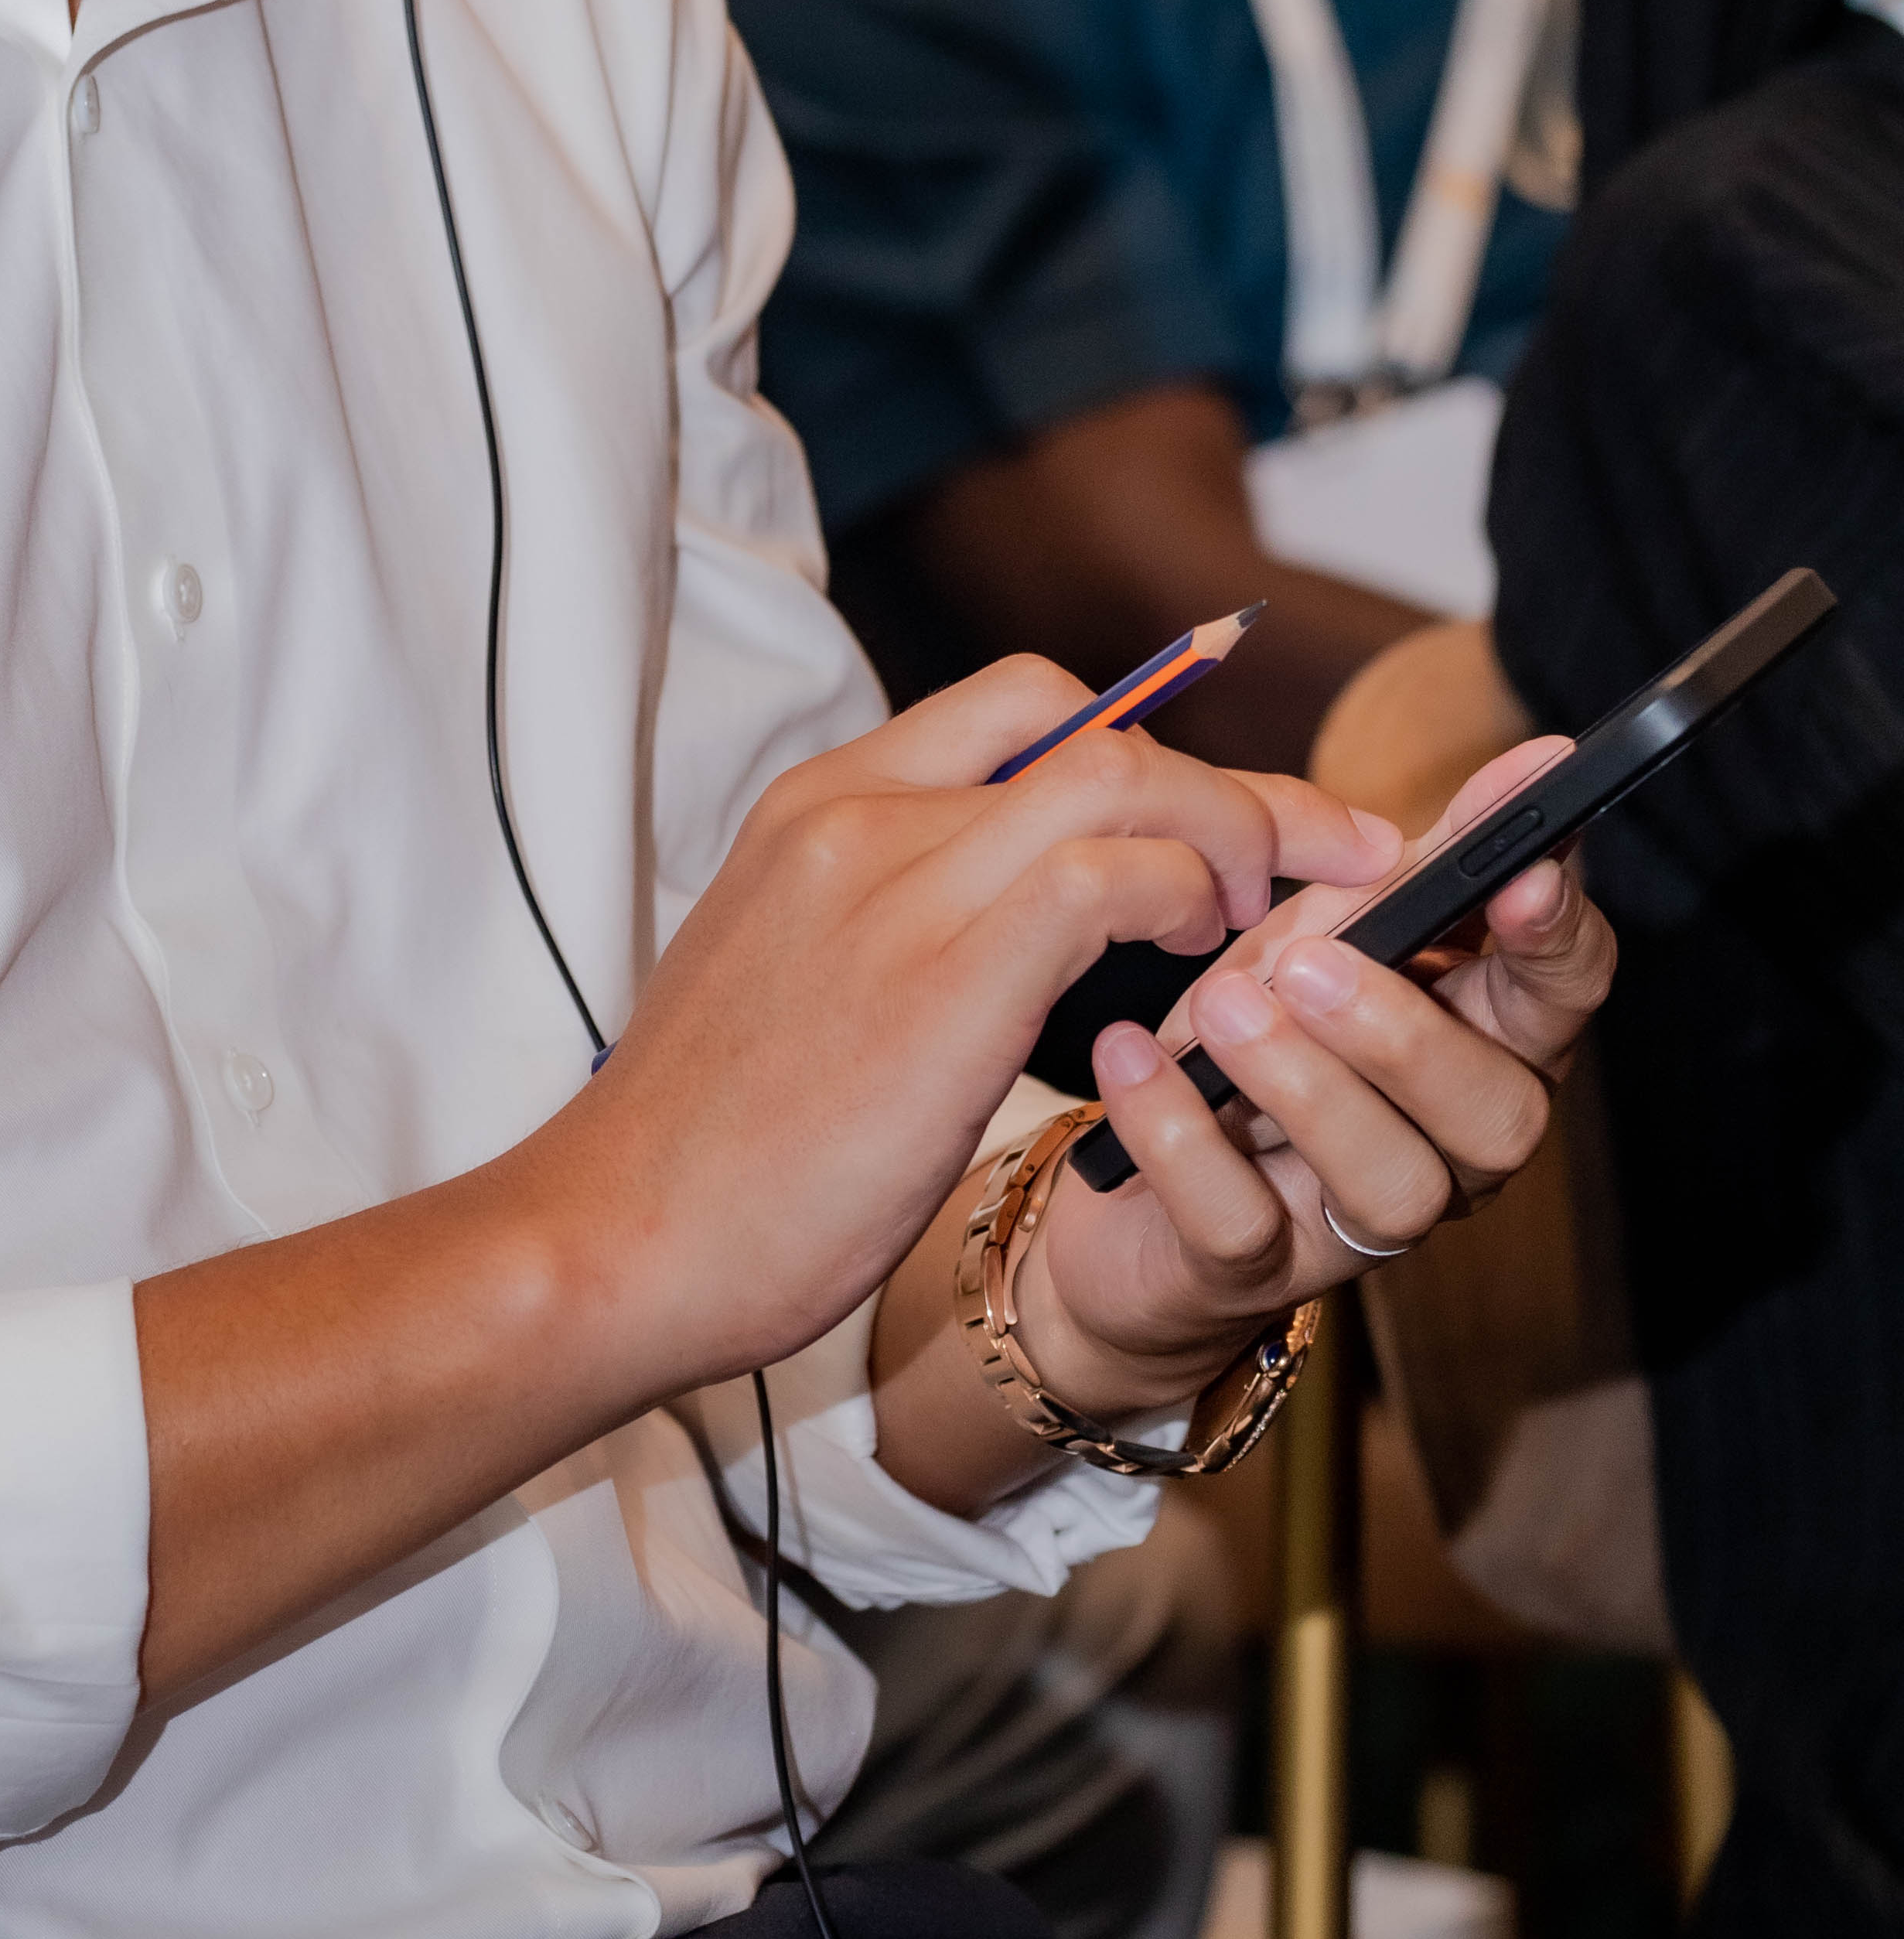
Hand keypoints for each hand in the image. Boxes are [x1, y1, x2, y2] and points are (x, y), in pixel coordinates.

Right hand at [583, 651, 1402, 1400]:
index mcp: (812, 803)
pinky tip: (1210, 967)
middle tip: (1321, 851)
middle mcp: (854, 810)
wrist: (617, 1234)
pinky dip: (1191, 903)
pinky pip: (1118, 877)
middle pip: (1088, 723)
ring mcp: (895, 876)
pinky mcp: (946, 967)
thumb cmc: (708, 1143)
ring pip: (1125, 776)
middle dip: (1231, 779)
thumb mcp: (785, 971)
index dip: (1146, 745)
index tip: (1224, 813)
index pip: (1016, 705)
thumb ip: (881, 912)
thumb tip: (998, 924)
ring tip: (1284, 915)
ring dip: (1239, 832)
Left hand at [1012, 734, 1608, 1421]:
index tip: (1523, 868)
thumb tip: (1539, 760)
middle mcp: (1447, 1147)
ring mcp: (1352, 1220)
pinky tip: (1135, 1061)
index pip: (1565, 995)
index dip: (1556, 935)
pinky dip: (1182, 1135)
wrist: (1121, 1187)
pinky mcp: (1246, 1268)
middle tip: (1308, 960)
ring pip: (1391, 1183)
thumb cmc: (1252, 1037)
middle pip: (1500, 1114)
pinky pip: (1239, 1221)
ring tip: (1224, 1005)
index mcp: (1483, 1045)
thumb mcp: (1326, 930)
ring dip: (1307, 1085)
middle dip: (1408, 1032)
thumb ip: (1420, 861)